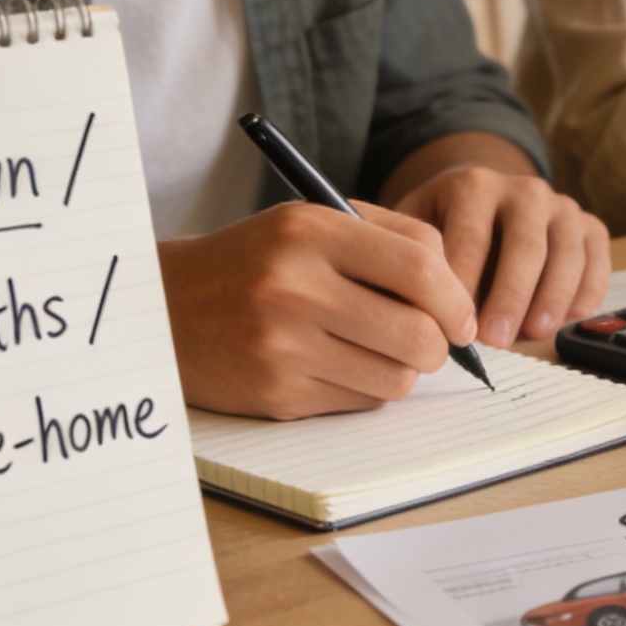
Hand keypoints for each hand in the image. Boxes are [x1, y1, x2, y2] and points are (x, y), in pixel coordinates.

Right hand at [157, 200, 474, 419]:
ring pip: (396, 378)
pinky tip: (337, 365)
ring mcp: (284, 347)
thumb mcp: (311, 222)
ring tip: (378, 350)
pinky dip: (365, 388)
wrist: (164, 308)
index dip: (456, 299)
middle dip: (439, 345)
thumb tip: (458, 291)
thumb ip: (390, 237)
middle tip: (430, 340)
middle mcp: (296, 287)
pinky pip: (359, 402)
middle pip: (418, 333)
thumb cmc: (253, 261)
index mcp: (310, 231)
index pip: (420, 269)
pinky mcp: (277, 395)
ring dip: (403, 370)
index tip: (461, 316)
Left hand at [393, 165, 609, 345]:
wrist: (483, 198)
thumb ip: (411, 260)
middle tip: (494, 339)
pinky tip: (569, 318)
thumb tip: (402, 310)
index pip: (472, 235)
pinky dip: (587, 290)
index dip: (464, 283)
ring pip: (566, 253)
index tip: (453, 325)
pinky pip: (597, 260)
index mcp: (475, 186)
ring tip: (534, 333)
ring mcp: (561, 207)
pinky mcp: (589, 227)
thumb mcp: (416, 228)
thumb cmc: (444, 226)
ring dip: (552, 297)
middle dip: (511, 295)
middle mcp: (524, 190)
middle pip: (525, 245)